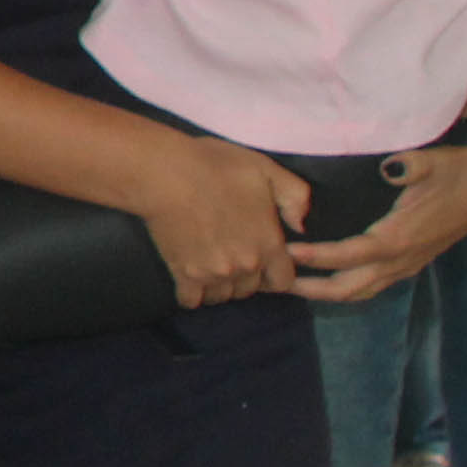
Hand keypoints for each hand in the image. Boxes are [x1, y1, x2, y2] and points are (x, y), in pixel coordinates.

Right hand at [141, 137, 307, 307]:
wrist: (167, 173)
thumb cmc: (215, 166)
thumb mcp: (266, 169)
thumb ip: (295, 196)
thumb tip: (300, 225)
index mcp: (269, 244)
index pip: (283, 280)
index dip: (273, 273)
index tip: (260, 263)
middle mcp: (246, 265)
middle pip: (250, 290)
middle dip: (243, 279)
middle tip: (230, 261)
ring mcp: (215, 273)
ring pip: (222, 296)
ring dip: (218, 287)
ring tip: (209, 270)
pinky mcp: (185, 275)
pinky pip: (191, 300)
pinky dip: (190, 295)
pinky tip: (187, 281)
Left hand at [292, 145, 466, 301]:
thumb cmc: (456, 170)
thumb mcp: (433, 162)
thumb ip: (411, 166)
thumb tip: (391, 167)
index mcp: (403, 236)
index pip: (355, 253)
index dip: (322, 256)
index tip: (291, 251)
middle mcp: (403, 258)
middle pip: (354, 286)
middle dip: (316, 288)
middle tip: (279, 280)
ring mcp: (408, 264)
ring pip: (364, 290)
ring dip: (329, 292)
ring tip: (295, 285)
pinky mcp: (410, 263)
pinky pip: (374, 285)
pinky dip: (347, 287)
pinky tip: (327, 279)